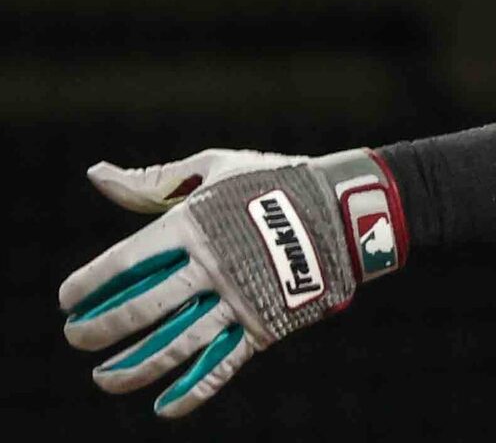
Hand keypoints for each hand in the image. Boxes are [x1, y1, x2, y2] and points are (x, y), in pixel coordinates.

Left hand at [59, 146, 404, 418]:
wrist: (348, 206)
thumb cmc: (275, 181)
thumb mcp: (217, 167)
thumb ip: (156, 180)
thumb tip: (96, 175)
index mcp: (195, 223)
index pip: (124, 263)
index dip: (87, 285)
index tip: (68, 300)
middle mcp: (212, 265)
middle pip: (141, 309)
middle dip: (99, 330)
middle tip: (77, 339)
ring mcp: (239, 298)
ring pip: (174, 345)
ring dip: (132, 369)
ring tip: (104, 379)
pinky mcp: (265, 323)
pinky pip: (221, 366)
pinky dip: (191, 392)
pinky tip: (163, 407)